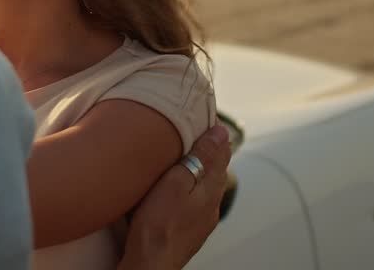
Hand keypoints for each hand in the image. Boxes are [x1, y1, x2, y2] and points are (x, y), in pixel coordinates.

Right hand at [118, 124, 231, 269]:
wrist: (151, 262)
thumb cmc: (158, 224)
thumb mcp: (176, 181)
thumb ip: (200, 157)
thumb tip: (221, 132)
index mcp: (211, 188)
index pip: (221, 153)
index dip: (215, 134)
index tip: (207, 117)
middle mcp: (212, 204)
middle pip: (216, 169)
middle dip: (208, 150)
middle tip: (195, 130)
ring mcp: (202, 220)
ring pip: (206, 186)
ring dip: (200, 169)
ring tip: (186, 154)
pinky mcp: (190, 229)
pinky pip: (196, 201)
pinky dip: (191, 187)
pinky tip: (180, 188)